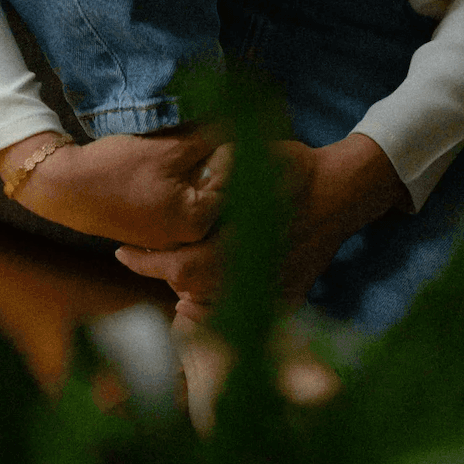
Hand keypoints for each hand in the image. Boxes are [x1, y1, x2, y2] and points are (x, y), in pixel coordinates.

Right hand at [1, 126, 230, 248]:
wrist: (65, 188)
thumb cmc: (117, 170)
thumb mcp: (167, 149)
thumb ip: (206, 138)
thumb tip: (237, 123)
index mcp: (196, 222)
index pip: (232, 178)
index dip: (233, 145)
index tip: (233, 121)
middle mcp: (187, 235)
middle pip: (216, 188)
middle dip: (216, 156)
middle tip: (214, 127)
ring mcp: (167, 234)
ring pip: (196, 191)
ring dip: (197, 165)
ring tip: (191, 138)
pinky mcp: (150, 225)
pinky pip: (178, 198)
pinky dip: (180, 177)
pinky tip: (171, 156)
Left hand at [115, 132, 407, 314]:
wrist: (343, 192)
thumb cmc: (297, 169)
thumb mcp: (257, 156)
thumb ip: (221, 168)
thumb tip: (185, 160)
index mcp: (239, 243)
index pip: (181, 266)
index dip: (147, 262)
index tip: (121, 252)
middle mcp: (252, 274)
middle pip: (191, 289)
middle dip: (163, 273)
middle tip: (135, 257)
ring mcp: (271, 290)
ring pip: (213, 302)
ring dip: (187, 286)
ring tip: (166, 262)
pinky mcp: (285, 297)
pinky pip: (241, 307)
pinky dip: (217, 297)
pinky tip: (205, 276)